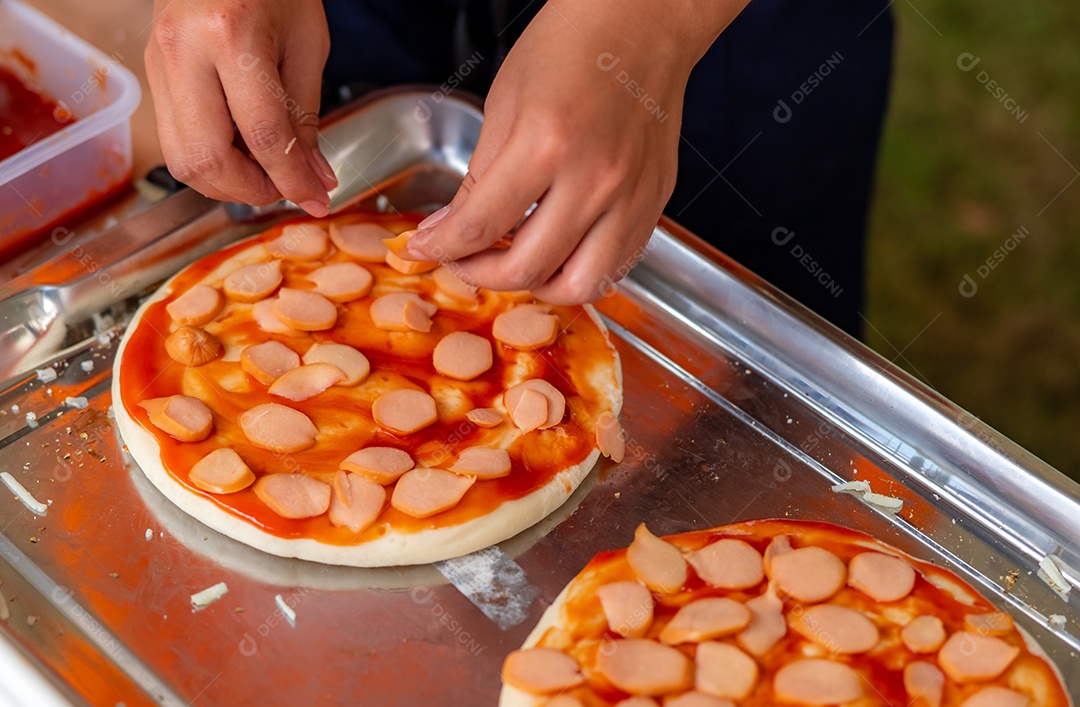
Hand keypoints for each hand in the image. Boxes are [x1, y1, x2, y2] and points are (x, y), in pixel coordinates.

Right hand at [145, 0, 336, 215]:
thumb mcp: (307, 45)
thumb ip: (306, 118)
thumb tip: (314, 178)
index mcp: (231, 36)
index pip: (263, 136)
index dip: (293, 180)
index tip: (317, 200)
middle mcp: (183, 51)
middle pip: (208, 160)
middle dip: (252, 191)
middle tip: (286, 187)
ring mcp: (157, 63)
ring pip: (182, 161)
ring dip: (227, 183)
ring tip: (264, 170)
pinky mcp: (150, 73)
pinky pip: (176, 141)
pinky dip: (211, 161)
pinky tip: (240, 150)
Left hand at [407, 0, 744, 303]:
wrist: (642, 24)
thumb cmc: (572, 47)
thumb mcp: (505, 104)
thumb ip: (478, 178)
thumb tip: (449, 232)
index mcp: (546, 144)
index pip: (479, 227)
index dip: (440, 249)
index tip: (424, 250)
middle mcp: (595, 179)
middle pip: (526, 268)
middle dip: (478, 273)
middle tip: (462, 261)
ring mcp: (631, 197)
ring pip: (579, 285)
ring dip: (536, 286)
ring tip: (514, 265)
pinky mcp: (655, 203)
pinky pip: (617, 266)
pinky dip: (581, 272)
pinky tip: (558, 252)